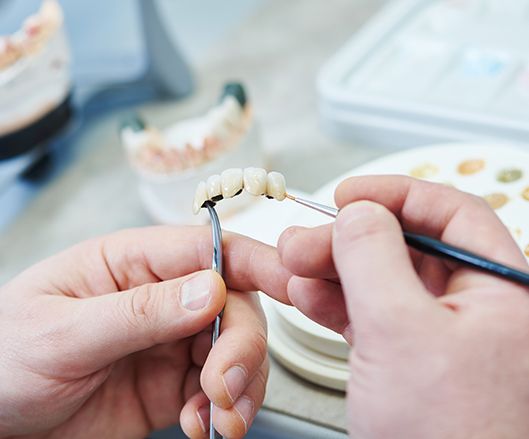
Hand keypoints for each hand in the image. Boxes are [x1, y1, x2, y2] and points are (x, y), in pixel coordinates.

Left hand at [0, 226, 289, 438]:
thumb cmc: (5, 356)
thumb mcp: (63, 332)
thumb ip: (139, 311)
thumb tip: (210, 290)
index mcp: (133, 262)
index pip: (209, 249)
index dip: (258, 261)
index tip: (292, 283)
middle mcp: (161, 296)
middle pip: (235, 304)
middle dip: (242, 347)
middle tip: (225, 387)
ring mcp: (170, 341)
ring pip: (236, 349)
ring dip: (240, 385)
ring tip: (219, 418)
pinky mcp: (173, 383)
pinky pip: (219, 390)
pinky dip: (223, 411)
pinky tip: (203, 425)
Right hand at [278, 176, 528, 438]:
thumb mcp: (402, 333)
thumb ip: (374, 259)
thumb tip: (358, 213)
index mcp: (502, 292)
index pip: (451, 214)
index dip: (396, 195)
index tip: (348, 194)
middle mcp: (476, 310)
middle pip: (407, 246)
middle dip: (349, 238)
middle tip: (304, 239)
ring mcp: (440, 337)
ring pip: (383, 280)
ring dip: (335, 269)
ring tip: (295, 267)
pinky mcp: (410, 362)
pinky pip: (372, 315)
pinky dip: (337, 302)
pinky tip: (309, 296)